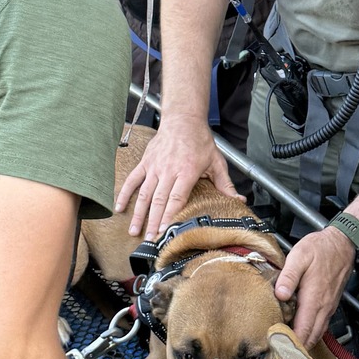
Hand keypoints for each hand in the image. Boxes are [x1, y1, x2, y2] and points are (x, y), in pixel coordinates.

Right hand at [116, 115, 232, 239]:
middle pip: (159, 201)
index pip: (176, 198)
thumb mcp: (216, 161)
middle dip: (153, 222)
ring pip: (144, 194)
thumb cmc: (200, 140)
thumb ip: (225, 184)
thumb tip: (239, 200)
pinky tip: (119, 208)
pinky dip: (124, 194)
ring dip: (138, 214)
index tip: (165, 231)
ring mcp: (154, 167)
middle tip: (150, 240)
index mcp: (186, 171)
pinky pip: (132, 180)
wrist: (183, 119)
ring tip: (134, 231)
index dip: (170, 216)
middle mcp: (168, 170)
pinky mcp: (145, 162)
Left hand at [275, 226, 355, 346]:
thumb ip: (289, 276)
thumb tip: (280, 295)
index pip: (303, 331)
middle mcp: (323, 307)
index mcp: (314, 299)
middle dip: (296, 348)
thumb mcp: (300, 256)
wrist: (343, 244)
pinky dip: (310, 332)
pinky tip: (299, 331)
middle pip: (311, 338)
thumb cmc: (321, 249)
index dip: (291, 343)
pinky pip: (321, 325)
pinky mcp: (330, 304)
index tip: (276, 348)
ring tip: (286, 345)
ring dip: (304, 341)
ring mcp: (328, 307)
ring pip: (317, 333)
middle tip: (277, 351)